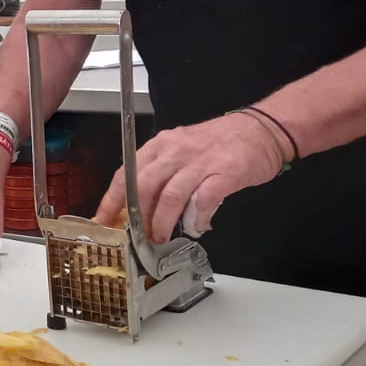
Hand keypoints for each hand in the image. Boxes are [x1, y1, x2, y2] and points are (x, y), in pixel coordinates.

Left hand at [95, 112, 283, 241]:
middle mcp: (176, 150)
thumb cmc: (221, 141)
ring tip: (161, 237)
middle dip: (136, 216)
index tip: (103, 218)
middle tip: (136, 236)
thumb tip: (143, 204)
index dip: (112, 199)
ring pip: (170, 196)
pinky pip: (203, 201)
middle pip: (144, 186)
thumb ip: (163, 172)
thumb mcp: (182, 149)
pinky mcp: (225, 173)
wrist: (263, 129)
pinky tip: (196, 226)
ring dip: (162, 222)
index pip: (127, 173)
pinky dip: (196, 218)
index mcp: (161, 145)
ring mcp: (200, 162)